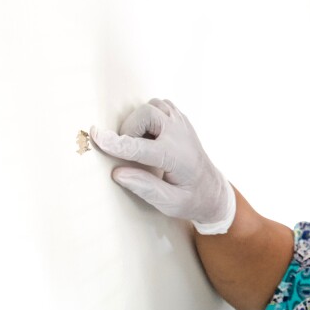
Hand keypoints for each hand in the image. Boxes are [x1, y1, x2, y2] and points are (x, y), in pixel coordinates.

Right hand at [90, 98, 235, 234]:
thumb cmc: (191, 199)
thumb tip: (117, 173)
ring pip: (152, 106)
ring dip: (139, 122)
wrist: (213, 190)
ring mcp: (182, 124)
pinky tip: (150, 136)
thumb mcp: (170, 204)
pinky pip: (158, 106)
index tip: (96, 136)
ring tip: (142, 145)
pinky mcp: (180, 120)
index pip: (140, 147)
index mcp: (178, 158)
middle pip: (147, 113)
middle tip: (129, 151)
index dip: (116, 143)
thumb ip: (145, 188)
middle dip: (130, 129)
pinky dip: (148, 117)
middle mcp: (181, 135)